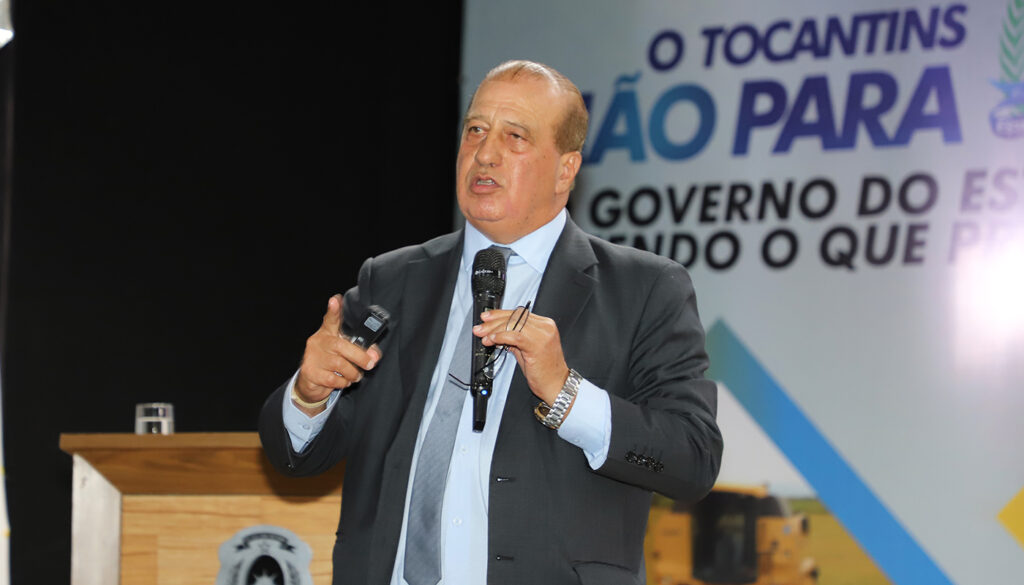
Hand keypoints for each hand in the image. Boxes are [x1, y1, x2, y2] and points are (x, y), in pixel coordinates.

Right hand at [294, 294, 381, 414]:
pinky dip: (343, 382)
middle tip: (369, 364)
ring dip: (352, 373)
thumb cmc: (332, 364)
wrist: (311, 383)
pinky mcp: (310, 371)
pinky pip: (333, 379)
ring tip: (355, 376)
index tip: (335, 300)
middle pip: (341, 345)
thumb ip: (363, 352)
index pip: (331, 319)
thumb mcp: (347, 355)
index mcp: (328, 333)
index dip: (334, 310)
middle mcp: (319, 341)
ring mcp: (312, 356)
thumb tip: (374, 357)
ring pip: (339, 364)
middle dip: (360, 357)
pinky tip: (343, 381)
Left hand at [474, 309, 569, 405]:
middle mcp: (545, 327)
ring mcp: (543, 334)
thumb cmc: (544, 371)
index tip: (486, 318)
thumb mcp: (526, 350)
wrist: (556, 385)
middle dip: (493, 322)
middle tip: (480, 328)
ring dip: (494, 330)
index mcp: (544, 325)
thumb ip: (513, 339)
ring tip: (484, 337)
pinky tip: (492, 340)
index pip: (519, 313)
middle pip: (515, 316)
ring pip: (513, 324)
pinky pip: (515, 336)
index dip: (500, 314)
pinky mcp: (538, 344)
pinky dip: (500, 337)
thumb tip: (496, 333)